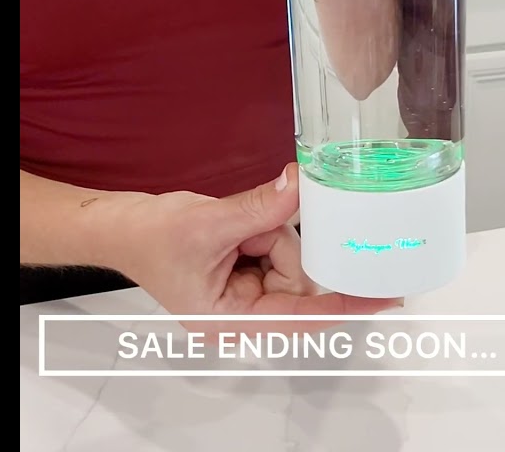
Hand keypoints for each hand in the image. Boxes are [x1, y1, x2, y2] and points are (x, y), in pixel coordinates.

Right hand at [113, 163, 399, 335]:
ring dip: (266, 230)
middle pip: (297, 279)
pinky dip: (262, 227)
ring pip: (290, 257)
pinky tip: (235, 224)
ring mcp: (246, 290)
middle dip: (279, 244)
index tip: (383, 295)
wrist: (120, 225)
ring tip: (228, 225)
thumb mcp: (210, 221)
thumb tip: (300, 185)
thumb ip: (261, 207)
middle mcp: (243, 311)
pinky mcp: (247, 268)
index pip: (302, 316)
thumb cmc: (148, 238)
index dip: (345, 303)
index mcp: (230, 320)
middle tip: (249, 229)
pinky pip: (276, 244)